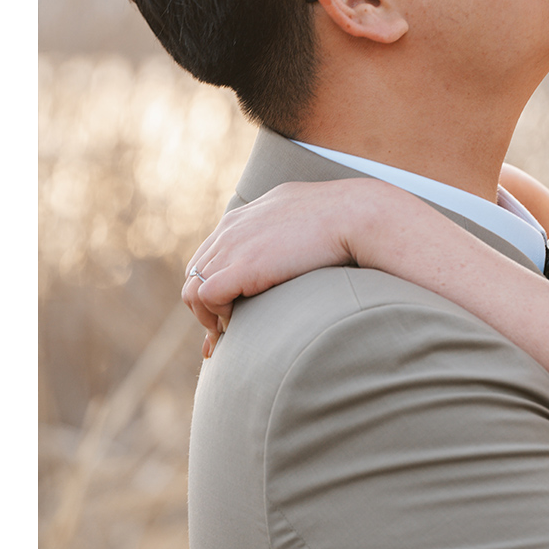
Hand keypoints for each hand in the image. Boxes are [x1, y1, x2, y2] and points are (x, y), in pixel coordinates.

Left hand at [181, 178, 399, 357]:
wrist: (356, 214)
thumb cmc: (345, 219)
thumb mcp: (305, 214)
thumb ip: (288, 228)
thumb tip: (297, 247)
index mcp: (246, 215)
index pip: (210, 254)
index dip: (213, 286)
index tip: (226, 314)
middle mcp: (231, 228)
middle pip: (195, 273)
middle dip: (206, 306)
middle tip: (223, 335)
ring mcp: (233, 245)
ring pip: (192, 289)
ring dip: (208, 316)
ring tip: (232, 335)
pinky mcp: (241, 266)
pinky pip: (205, 297)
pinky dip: (217, 316)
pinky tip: (240, 325)